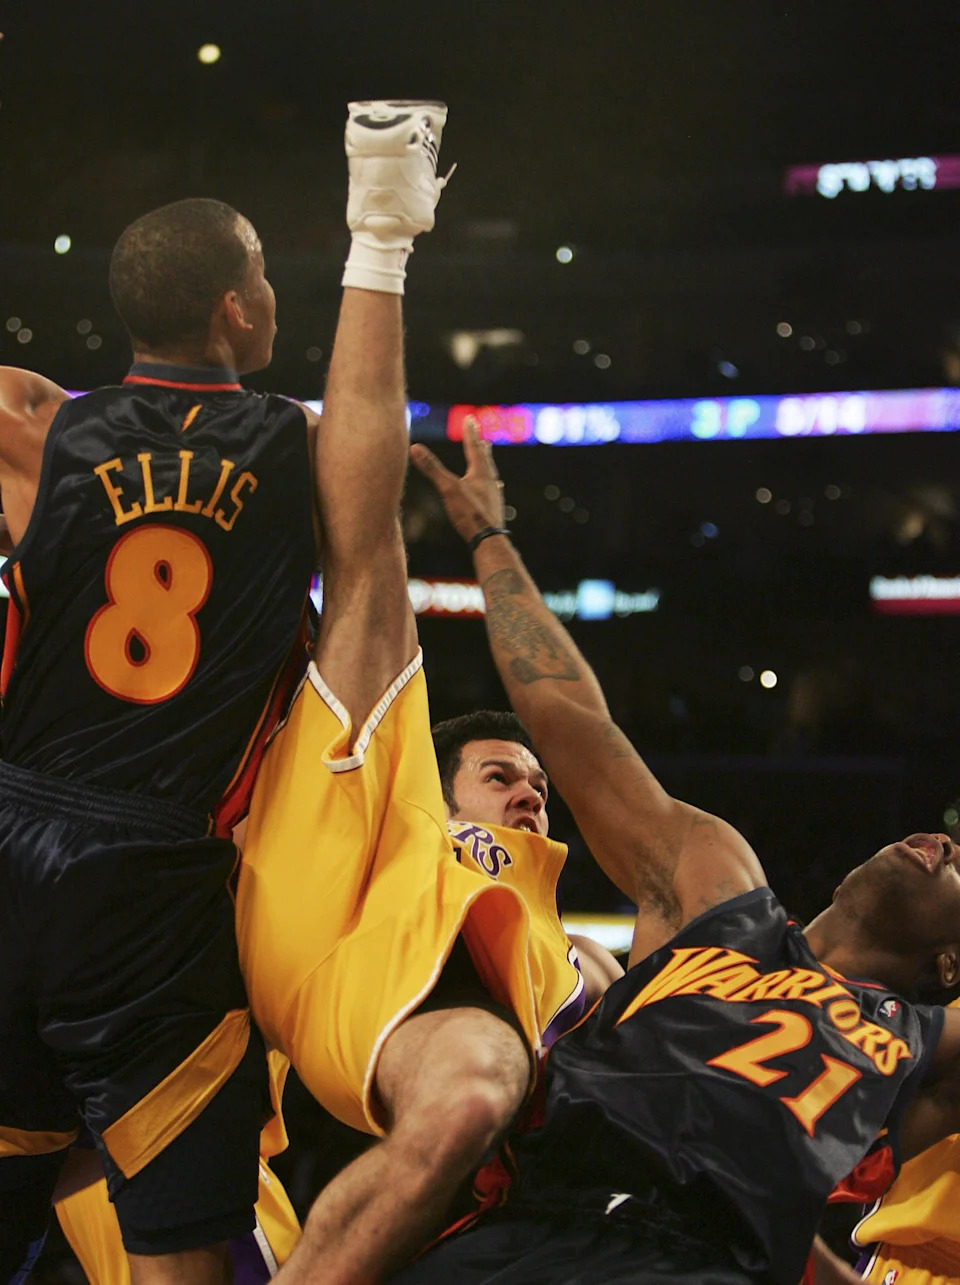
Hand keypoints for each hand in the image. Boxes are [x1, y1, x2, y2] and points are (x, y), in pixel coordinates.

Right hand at [410, 417, 505, 543]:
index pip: (474, 447)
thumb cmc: (469, 514)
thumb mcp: (448, 489)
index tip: (470, 419)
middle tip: (481, 434)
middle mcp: (489, 481)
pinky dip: (491, 483)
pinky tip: (496, 486)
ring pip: (490, 473)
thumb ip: (432, 468)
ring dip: (486, 462)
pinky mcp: (493, 508)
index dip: (470, 433)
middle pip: (485, 458)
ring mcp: (493, 495)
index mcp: (480, 473)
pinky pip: (492, 489)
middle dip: (480, 445)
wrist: (488, 540)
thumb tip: (414, 447)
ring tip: (487, 456)